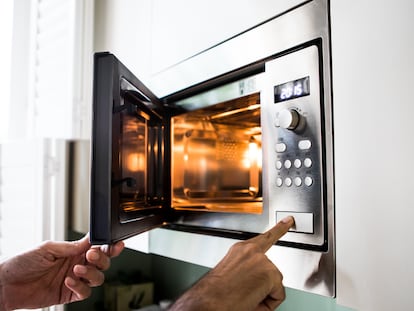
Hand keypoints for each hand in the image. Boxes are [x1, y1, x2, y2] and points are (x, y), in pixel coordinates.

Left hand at [0, 234, 123, 309]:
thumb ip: (71, 246)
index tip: (116, 244)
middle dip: (102, 259)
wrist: (6, 284)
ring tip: (76, 270)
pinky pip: (85, 292)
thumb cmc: (22, 262)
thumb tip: (90, 242)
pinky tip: (68, 281)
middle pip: (103, 262)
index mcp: (74, 251)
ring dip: (91, 273)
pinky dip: (80, 287)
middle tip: (91, 256)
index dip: (109, 246)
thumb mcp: (48, 248)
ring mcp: (74, 280)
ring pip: (97, 278)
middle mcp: (77, 264)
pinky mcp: (68, 294)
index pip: (97, 247)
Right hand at [169, 216, 294, 310]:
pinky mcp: (270, 273)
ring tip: (243, 297)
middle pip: (271, 271)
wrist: (208, 301)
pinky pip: (278, 295)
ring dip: (263, 295)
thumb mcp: (231, 275)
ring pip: (274, 284)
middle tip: (244, 292)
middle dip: (263, 285)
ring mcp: (261, 260)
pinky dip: (267, 303)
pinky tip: (252, 300)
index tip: (288, 220)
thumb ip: (248, 270)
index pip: (264, 237)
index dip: (279, 229)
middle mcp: (251, 251)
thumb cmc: (215, 293)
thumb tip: (259, 283)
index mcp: (240, 250)